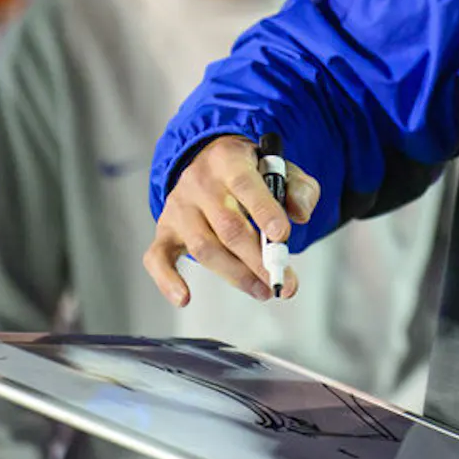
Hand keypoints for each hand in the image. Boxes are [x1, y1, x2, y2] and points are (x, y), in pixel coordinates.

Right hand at [142, 134, 319, 305]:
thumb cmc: (250, 170)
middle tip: (280, 279)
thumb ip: (298, 188)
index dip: (265, 212)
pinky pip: (158, 258)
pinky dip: (167, 280)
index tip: (282, 237)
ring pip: (203, 247)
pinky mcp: (165, 230)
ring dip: (235, 275)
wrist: (209, 160)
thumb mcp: (280, 167)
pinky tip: (184, 298)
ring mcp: (179, 208)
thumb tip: (301, 214)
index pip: (245, 186)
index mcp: (230, 161)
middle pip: (227, 225)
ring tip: (263, 290)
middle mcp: (199, 183)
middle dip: (257, 259)